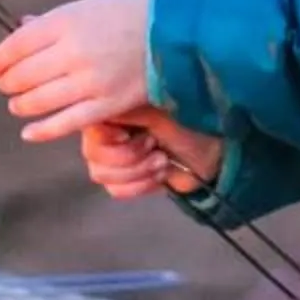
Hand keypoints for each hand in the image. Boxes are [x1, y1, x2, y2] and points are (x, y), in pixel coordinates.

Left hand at [0, 0, 151, 141]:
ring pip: (39, 100)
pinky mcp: (106, 105)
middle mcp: (74, 52)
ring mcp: (90, 81)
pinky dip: (42, 130)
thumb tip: (19, 29)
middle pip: (23, 74)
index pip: (16, 45)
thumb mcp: (87, 7)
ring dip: (21, 104)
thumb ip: (52, 22)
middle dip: (8, 82)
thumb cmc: (129, 15)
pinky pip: (66, 123)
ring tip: (17, 104)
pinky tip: (29, 133)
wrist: (175, 34)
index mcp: (67, 22)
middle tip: (5, 85)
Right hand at [82, 107, 224, 199]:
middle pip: (92, 153)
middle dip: (127, 156)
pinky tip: (160, 175)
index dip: (103, 136)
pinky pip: (115, 190)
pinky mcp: (125, 180)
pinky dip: (140, 185)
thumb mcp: (158, 110)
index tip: (125, 135)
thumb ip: (127, 109)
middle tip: (154, 145)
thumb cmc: (189, 124)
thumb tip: (103, 110)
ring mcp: (114, 158)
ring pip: (101, 174)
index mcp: (115, 109)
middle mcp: (109, 132)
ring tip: (161, 161)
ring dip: (137, 171)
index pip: (88, 125)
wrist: (211, 155)